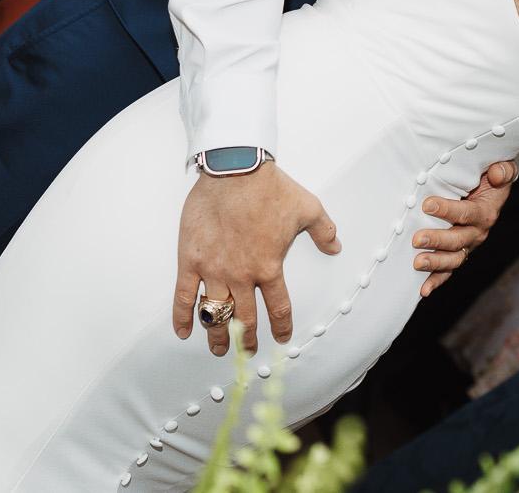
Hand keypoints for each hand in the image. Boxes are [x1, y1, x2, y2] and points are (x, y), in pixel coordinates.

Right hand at [172, 164, 339, 355]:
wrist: (234, 169)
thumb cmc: (270, 188)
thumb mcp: (308, 208)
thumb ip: (324, 231)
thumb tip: (336, 246)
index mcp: (269, 267)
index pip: (278, 308)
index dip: (281, 326)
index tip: (281, 338)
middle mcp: (241, 275)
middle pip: (244, 319)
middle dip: (246, 339)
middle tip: (246, 350)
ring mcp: (214, 270)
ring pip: (215, 315)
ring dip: (217, 336)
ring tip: (218, 349)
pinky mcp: (191, 260)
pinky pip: (184, 296)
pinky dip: (182, 317)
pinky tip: (183, 331)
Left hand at [411, 159, 515, 296]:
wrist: (491, 189)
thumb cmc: (490, 175)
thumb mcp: (502, 167)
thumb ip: (504, 170)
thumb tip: (497, 174)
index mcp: (485, 212)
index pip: (467, 213)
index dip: (448, 210)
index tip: (427, 205)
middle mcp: (478, 232)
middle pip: (458, 240)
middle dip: (437, 240)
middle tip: (417, 239)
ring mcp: (467, 245)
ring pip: (453, 259)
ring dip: (435, 262)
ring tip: (417, 263)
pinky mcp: (458, 252)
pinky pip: (448, 270)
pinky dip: (436, 281)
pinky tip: (423, 290)